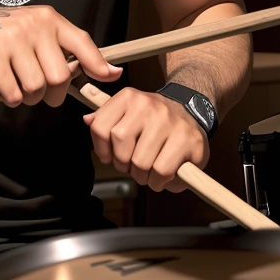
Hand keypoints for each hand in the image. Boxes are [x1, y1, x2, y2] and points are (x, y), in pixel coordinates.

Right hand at [0, 1, 121, 106]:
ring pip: (37, 89)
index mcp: (47, 19)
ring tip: (15, 84)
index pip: (82, 43)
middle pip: (60, 77)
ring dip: (27, 97)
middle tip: (39, 92)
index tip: (113, 78)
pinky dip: (8, 98)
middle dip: (53, 94)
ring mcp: (12, 41)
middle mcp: (33, 26)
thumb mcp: (29, 30)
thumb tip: (104, 70)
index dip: (99, 65)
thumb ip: (59, 47)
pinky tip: (0, 86)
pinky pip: (13, 94)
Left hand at [83, 88, 209, 191]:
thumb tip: (87, 120)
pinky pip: (161, 171)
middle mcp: (148, 106)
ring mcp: (169, 122)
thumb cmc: (154, 120)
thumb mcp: (128, 112)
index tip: (110, 156)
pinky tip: (161, 176)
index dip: (102, 149)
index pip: (99, 128)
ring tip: (148, 171)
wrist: (192, 112)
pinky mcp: (187, 139)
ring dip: (142, 176)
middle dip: (124, 166)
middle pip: (121, 150)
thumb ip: (106, 118)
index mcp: (129, 97)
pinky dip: (158, 181)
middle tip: (133, 165)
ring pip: (141, 163)